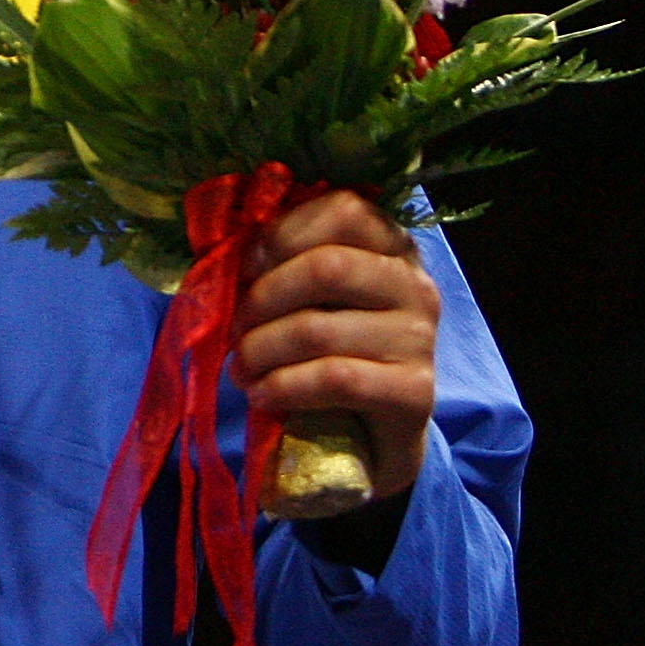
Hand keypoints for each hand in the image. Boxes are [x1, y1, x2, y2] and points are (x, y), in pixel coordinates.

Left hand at [231, 191, 441, 500]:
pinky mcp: (415, 391)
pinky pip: (335, 378)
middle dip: (263, 299)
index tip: (246, 268)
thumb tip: (223, 249)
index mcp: (390, 247)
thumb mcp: (306, 299)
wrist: (370, 436)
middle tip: (236, 329)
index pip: (344, 209)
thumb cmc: (327, 351)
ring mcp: (421, 338)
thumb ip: (282, 264)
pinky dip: (283, 386)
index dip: (283, 234)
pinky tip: (262, 395)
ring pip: (319, 329)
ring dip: (261, 350)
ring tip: (241, 368)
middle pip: (326, 268)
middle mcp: (414, 285)